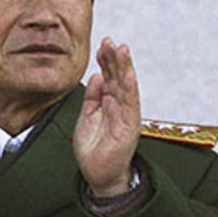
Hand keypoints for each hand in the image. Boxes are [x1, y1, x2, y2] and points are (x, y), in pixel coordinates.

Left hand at [74, 38, 141, 197]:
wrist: (99, 174)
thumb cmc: (94, 149)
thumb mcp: (87, 117)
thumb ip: (93, 97)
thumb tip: (96, 75)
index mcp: (111, 103)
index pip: (111, 77)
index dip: (107, 61)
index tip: (104, 44)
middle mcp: (121, 107)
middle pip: (120, 78)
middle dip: (116, 59)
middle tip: (112, 41)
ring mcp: (127, 115)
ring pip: (127, 87)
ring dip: (125, 68)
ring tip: (122, 50)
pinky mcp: (129, 127)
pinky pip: (130, 105)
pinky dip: (130, 89)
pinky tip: (128, 76)